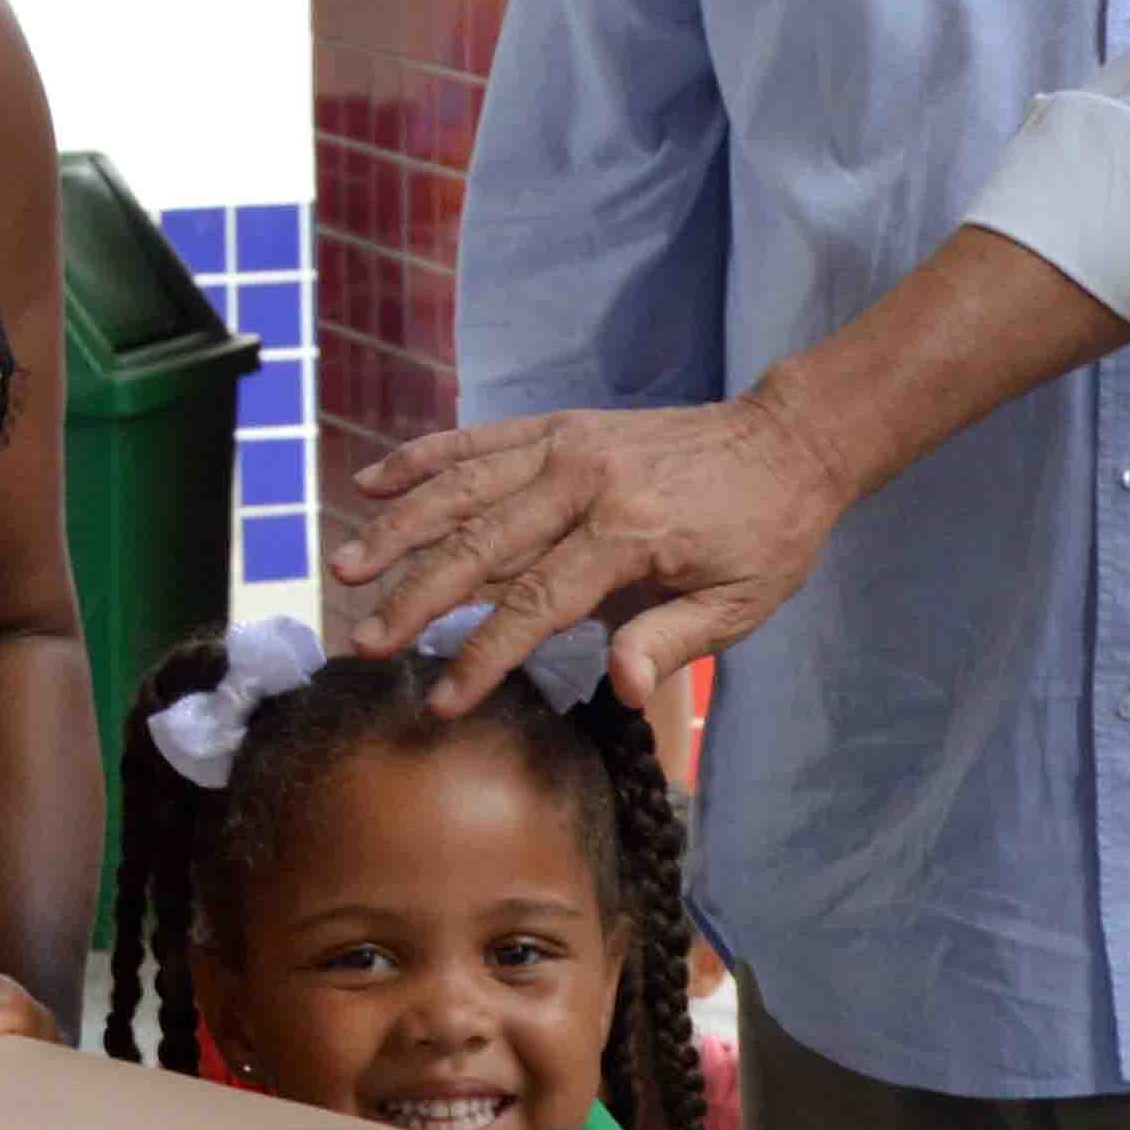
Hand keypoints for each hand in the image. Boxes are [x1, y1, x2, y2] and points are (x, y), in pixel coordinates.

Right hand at [333, 390, 853, 716]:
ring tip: (342, 570)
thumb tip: (626, 691)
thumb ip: (673, 644)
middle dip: (413, 598)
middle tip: (363, 644)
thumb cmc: (765, 536)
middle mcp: (583, 481)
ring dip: (396, 529)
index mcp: (628, 533)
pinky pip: (476, 440)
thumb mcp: (740, 604)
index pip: (536, 604)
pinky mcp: (558, 428)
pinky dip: (422, 459)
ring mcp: (565, 447)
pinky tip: (372, 485)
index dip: (483, 657)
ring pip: (460, 488)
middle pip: (478, 545)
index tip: (439, 701)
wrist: (787, 441)